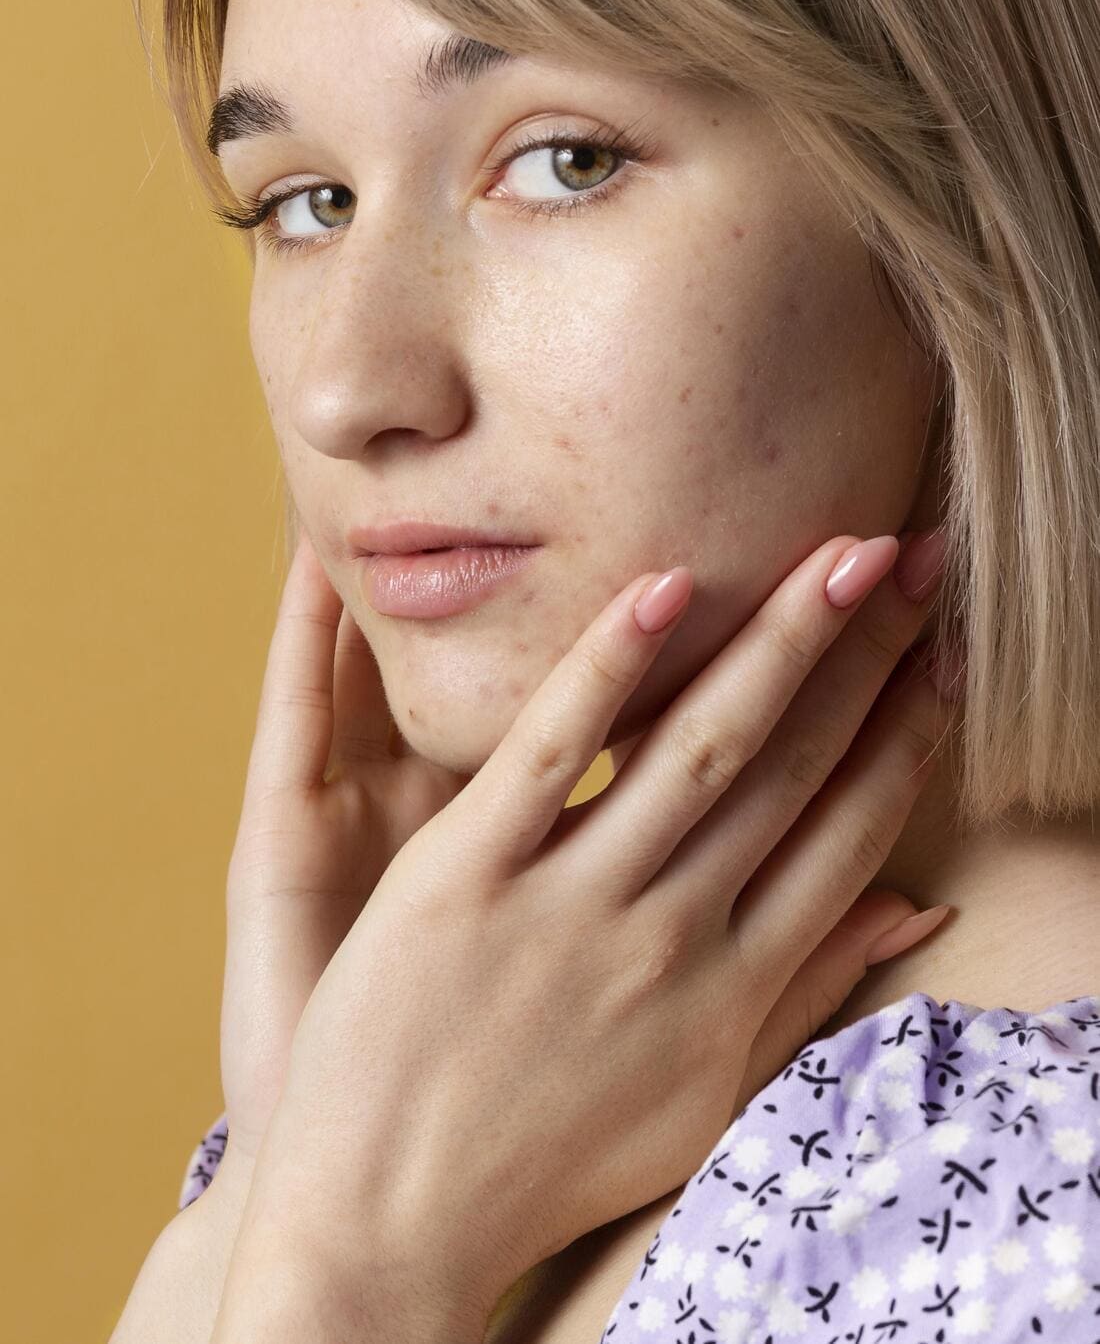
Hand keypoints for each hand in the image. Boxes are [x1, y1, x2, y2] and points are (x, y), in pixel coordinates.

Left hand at [213, 527, 954, 1341]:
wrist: (392, 1225)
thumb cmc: (550, 1165)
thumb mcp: (702, 1100)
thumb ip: (807, 1001)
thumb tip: (914, 917)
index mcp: (735, 982)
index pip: (848, 830)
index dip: (906, 731)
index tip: (943, 646)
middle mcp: (674, 933)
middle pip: (791, 769)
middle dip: (864, 656)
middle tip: (913, 556)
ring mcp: (571, 901)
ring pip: (699, 747)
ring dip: (778, 641)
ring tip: (839, 551)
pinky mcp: (465, 876)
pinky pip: (550, 754)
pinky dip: (611, 668)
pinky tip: (665, 588)